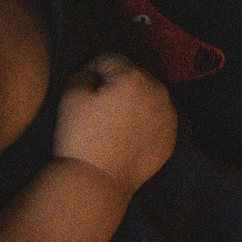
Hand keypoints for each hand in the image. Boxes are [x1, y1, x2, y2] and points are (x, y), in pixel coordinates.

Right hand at [52, 52, 174, 194]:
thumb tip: (93, 74)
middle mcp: (158, 90)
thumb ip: (82, 74)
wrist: (98, 182)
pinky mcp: (171, 135)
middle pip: (132, 75)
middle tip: (97, 106)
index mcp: (134, 77)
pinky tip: (127, 134)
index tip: (83, 88)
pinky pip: (156, 116)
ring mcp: (168, 114)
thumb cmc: (81, 138)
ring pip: (147, 95)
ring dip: (132, 100)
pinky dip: (144, 120)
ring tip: (113, 121)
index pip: (110, 60)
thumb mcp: (70, 97)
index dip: (91, 70)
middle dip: (115, 84)